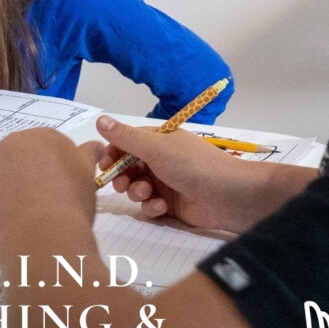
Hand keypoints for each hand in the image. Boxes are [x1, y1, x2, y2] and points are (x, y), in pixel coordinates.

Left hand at [0, 128, 101, 245]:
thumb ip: (88, 155)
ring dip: (6, 185)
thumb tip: (94, 146)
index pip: (48, 150)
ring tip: (21, 211)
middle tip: (40, 202)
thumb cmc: (72, 205)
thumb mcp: (87, 176)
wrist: (45, 234)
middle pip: (21, 157)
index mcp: (47, 136)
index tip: (58, 191)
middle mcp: (16, 139)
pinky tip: (2, 214)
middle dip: (28, 175)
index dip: (53, 173)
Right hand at [96, 115, 252, 231]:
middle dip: (122, 176)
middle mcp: (161, 159)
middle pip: (128, 168)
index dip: (113, 154)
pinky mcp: (171, 205)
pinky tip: (162, 208)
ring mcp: (166, 182)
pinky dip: (152, 207)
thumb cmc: (192, 165)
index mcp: (159, 140)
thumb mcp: (156, 148)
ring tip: (147, 193)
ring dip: (137, 192)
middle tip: (121, 184)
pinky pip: (150, 206)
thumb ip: (125, 137)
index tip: (104, 165)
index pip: (127, 143)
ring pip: (137, 188)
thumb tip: (100, 119)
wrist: (228, 196)